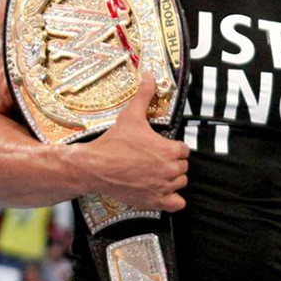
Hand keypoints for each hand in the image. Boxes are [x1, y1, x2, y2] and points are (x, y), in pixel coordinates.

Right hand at [80, 75, 189, 211]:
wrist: (95, 167)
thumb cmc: (113, 143)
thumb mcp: (130, 115)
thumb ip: (144, 95)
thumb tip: (149, 76)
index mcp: (168, 150)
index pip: (184, 150)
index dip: (173, 147)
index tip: (162, 147)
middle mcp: (169, 170)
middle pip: (183, 167)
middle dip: (173, 162)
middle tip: (157, 158)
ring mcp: (162, 187)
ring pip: (180, 183)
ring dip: (172, 179)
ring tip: (158, 172)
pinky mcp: (154, 201)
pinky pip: (176, 204)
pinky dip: (173, 199)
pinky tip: (163, 192)